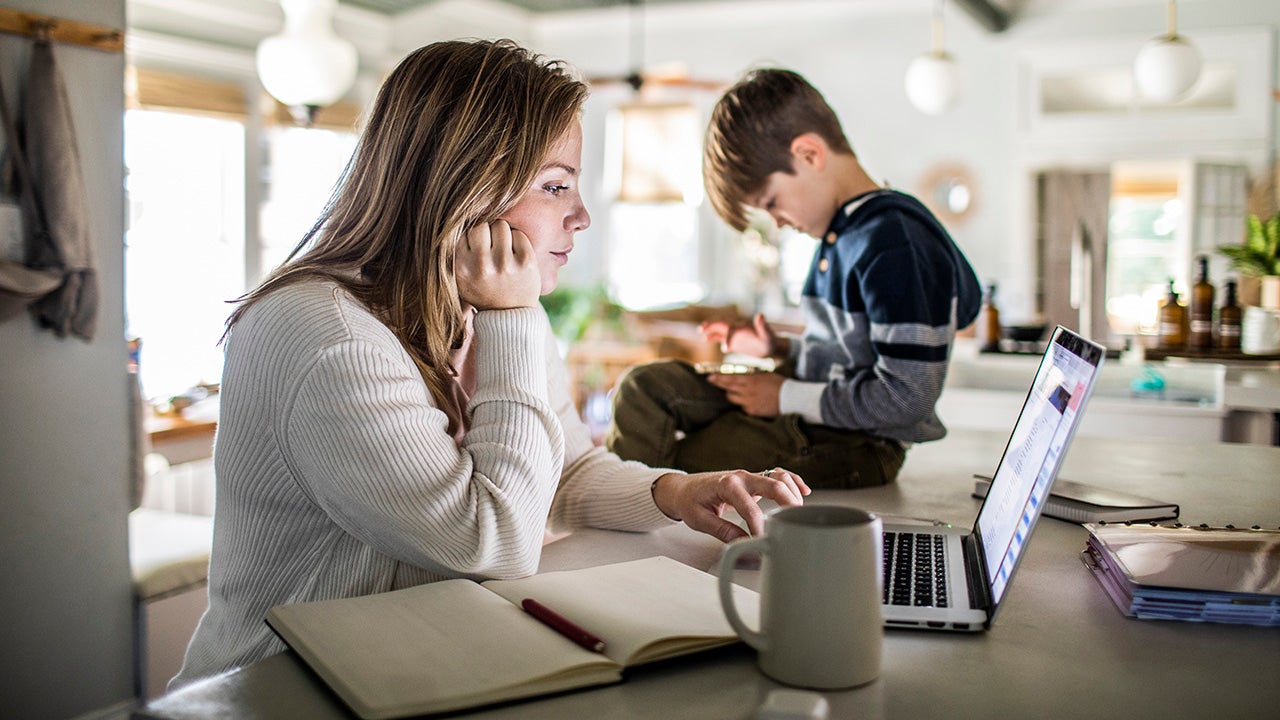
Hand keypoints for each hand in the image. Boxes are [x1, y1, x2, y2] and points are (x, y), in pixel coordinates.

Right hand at [455, 220, 540, 309]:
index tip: (476, 246)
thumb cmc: (482, 291)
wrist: (509, 316)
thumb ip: (456, 252)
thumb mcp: (460, 277)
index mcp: (461, 267)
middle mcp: (482, 265)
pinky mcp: (526, 262)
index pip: (462, 231)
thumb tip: (456, 218)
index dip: (471, 237)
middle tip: (491, 245)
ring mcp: (505, 263)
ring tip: (502, 248)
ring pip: (500, 225)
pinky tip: (514, 254)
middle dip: (486, 232)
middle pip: (480, 225)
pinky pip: (519, 234)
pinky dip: (517, 240)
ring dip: (502, 233)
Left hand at [651, 468, 809, 541]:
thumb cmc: (689, 501)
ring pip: (779, 477)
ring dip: (793, 492)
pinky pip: (778, 475)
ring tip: (799, 513)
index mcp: (726, 486)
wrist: (683, 488)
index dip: (760, 528)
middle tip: (795, 523)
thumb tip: (744, 544)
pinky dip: (793, 480)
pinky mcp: (754, 480)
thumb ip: (722, 531)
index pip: (750, 509)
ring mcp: (749, 476)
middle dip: (788, 504)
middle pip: (773, 485)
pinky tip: (804, 491)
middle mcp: (741, 477)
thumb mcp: (699, 519)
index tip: (764, 542)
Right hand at [699, 312, 776, 357]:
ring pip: (720, 332)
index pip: (731, 330)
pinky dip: (720, 342)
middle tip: (701, 329)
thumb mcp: (767, 333)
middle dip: (711, 326)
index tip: (726, 349)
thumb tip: (760, 315)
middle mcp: (737, 329)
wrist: (773, 346)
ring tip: (703, 337)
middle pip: (721, 325)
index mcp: (742, 327)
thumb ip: (763, 325)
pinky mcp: (736, 343)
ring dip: (712, 333)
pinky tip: (719, 347)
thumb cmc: (771, 339)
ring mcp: (735, 336)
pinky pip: (725, 341)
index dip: (728, 338)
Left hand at [706, 372, 783, 416]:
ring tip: (737, 392)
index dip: (718, 378)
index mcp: (751, 380)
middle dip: (721, 385)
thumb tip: (741, 376)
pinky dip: (744, 404)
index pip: (730, 379)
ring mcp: (749, 403)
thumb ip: (751, 376)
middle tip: (713, 381)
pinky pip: (743, 407)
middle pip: (728, 389)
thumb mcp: (765, 375)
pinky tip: (752, 401)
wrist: (791, 399)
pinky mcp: (752, 412)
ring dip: (732, 394)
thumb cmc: (779, 384)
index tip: (709, 377)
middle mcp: (747, 392)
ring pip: (733, 399)